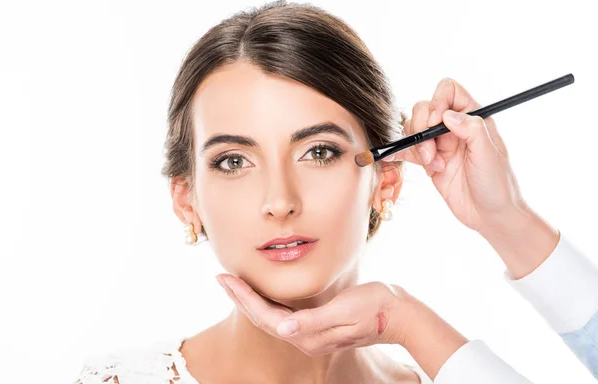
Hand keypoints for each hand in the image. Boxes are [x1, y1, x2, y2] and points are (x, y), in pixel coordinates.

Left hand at [215, 274, 411, 355]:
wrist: (397, 314)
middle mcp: (305, 339)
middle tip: (221, 278)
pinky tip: (263, 293)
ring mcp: (311, 335)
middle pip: (262, 319)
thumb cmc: (373, 307)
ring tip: (234, 284)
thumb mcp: (344, 310)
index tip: (225, 278)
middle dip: (240, 298)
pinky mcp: (317, 326)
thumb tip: (283, 330)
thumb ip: (312, 322)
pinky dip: (267, 302)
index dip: (243, 297)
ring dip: (251, 300)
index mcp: (308, 336)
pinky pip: (282, 315)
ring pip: (270, 318)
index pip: (265, 317)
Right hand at [389, 77, 526, 231]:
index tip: (435, 123)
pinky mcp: (429, 161)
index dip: (437, 101)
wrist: (490, 216)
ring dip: (417, 147)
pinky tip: (394, 156)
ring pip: (414, 129)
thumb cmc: (498, 185)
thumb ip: (472, 130)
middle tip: (430, 154)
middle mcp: (455, 127)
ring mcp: (440, 144)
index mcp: (473, 118)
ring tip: (432, 167)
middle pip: (425, 108)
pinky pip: (409, 149)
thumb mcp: (489, 155)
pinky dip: (400, 152)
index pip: (449, 91)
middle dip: (422, 129)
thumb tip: (448, 115)